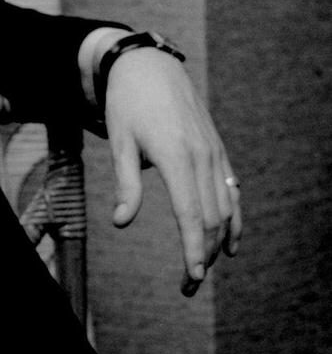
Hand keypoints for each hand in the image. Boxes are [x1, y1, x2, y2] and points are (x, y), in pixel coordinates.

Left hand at [104, 49, 240, 296]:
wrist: (150, 67)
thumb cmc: (127, 105)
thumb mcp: (119, 142)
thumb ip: (126, 184)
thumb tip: (121, 222)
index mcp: (177, 157)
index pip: (191, 216)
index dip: (193, 250)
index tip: (192, 278)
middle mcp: (203, 158)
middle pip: (211, 220)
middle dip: (203, 256)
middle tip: (188, 287)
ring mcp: (214, 154)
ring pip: (225, 209)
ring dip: (217, 243)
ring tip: (201, 270)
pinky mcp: (217, 151)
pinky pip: (232, 192)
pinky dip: (234, 220)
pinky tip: (229, 244)